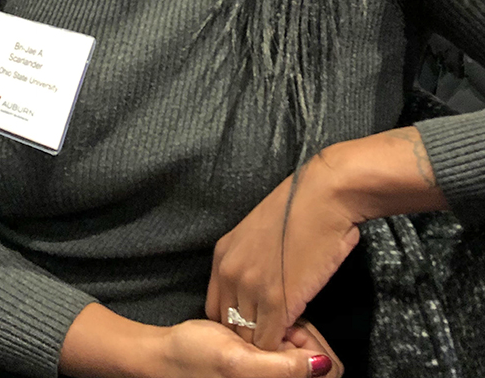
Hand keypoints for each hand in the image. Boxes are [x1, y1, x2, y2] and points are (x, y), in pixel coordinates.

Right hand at [162, 318, 341, 377]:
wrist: (167, 351)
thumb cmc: (196, 357)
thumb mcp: (238, 362)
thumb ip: (282, 369)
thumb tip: (324, 365)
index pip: (326, 370)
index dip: (313, 349)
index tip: (290, 330)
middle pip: (318, 362)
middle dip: (303, 340)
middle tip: (276, 324)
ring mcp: (270, 372)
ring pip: (304, 353)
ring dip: (290, 334)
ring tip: (264, 324)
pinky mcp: (264, 362)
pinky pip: (287, 349)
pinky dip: (280, 333)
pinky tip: (259, 326)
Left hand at [206, 154, 359, 350]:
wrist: (325, 196)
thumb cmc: (302, 208)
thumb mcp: (259, 232)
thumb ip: (252, 262)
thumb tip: (262, 289)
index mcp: (223, 254)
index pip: (216, 307)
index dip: (238, 320)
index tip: (260, 322)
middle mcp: (230, 272)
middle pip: (229, 326)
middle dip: (252, 334)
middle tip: (277, 334)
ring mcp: (251, 287)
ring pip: (248, 338)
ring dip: (269, 341)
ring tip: (289, 338)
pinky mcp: (276, 301)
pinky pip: (270, 342)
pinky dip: (283, 346)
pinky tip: (298, 336)